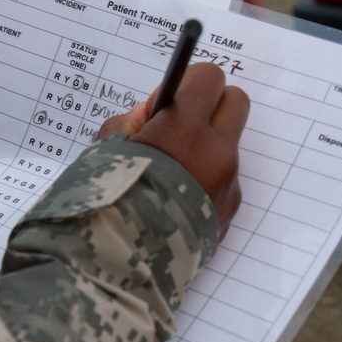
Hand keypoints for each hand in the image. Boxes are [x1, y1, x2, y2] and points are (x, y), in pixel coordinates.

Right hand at [96, 63, 248, 236]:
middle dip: (210, 105)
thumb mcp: (106, 148)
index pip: (209, 79)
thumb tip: (153, 113)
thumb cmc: (105, 200)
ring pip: (228, 146)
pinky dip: (204, 182)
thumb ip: (132, 121)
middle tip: (178, 125)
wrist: (117, 263)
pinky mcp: (229, 213)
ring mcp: (227, 185)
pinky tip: (174, 202)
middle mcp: (216, 153)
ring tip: (169, 174)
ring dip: (206, 147)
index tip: (164, 103)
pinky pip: (224, 182)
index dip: (186, 85)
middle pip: (236, 103)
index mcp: (185, 129)